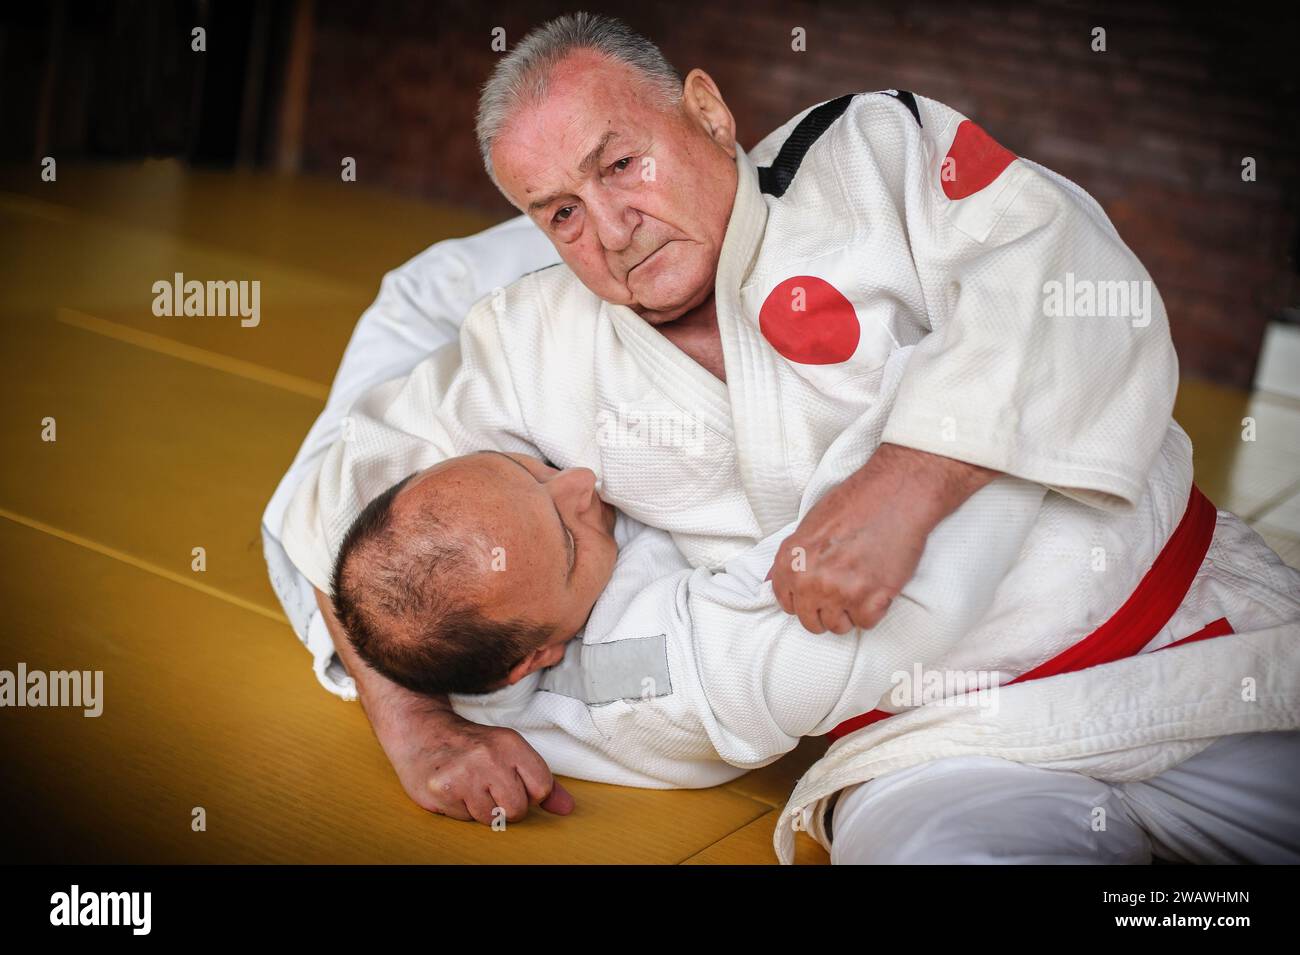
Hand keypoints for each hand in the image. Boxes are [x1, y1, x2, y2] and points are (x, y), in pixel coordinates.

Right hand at [312, 586, 572, 825]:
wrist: (419, 731)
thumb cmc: (469, 745)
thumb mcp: (508, 752)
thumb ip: (540, 780)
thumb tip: (567, 809)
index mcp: (511, 743)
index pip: (541, 787)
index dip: (529, 793)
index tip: (513, 783)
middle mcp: (489, 757)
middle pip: (517, 809)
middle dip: (505, 806)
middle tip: (489, 789)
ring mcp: (464, 774)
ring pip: (491, 818)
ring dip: (481, 809)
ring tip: (470, 788)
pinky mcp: (443, 791)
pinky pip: (465, 819)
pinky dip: (461, 810)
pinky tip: (454, 791)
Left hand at [766, 443, 997, 633]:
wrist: (896, 494)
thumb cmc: (854, 503)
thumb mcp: (808, 524)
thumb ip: (791, 558)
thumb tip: (771, 580)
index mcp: (792, 561)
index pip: (786, 603)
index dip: (802, 601)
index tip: (815, 595)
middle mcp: (811, 581)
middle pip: (811, 621)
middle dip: (825, 611)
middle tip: (842, 594)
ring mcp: (840, 592)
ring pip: (838, 627)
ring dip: (849, 613)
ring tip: (860, 589)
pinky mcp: (872, 599)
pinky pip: (866, 623)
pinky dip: (873, 610)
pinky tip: (876, 589)